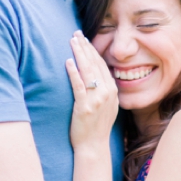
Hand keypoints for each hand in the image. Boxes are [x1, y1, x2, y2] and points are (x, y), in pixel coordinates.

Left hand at [66, 31, 117, 149]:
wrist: (94, 146)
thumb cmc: (97, 127)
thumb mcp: (107, 106)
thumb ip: (104, 91)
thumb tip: (97, 76)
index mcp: (112, 91)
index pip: (101, 65)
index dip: (93, 51)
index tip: (85, 39)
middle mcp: (107, 93)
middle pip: (95, 64)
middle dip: (85, 47)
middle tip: (76, 33)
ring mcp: (96, 100)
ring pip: (88, 71)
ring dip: (79, 54)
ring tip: (71, 41)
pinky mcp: (84, 107)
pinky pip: (79, 86)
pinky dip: (74, 73)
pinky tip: (68, 62)